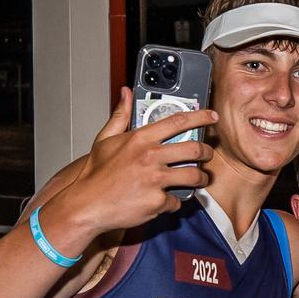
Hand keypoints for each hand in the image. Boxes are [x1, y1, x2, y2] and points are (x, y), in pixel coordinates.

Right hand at [61, 87, 216, 232]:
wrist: (87, 205)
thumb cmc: (96, 173)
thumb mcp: (105, 140)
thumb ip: (120, 116)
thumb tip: (125, 93)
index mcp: (140, 139)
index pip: (178, 121)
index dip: (200, 117)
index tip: (212, 116)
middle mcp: (150, 157)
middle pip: (194, 149)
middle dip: (207, 152)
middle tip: (207, 155)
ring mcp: (155, 179)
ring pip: (194, 176)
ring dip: (200, 179)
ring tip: (197, 180)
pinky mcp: (157, 201)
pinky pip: (177, 201)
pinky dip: (173, 202)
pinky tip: (164, 200)